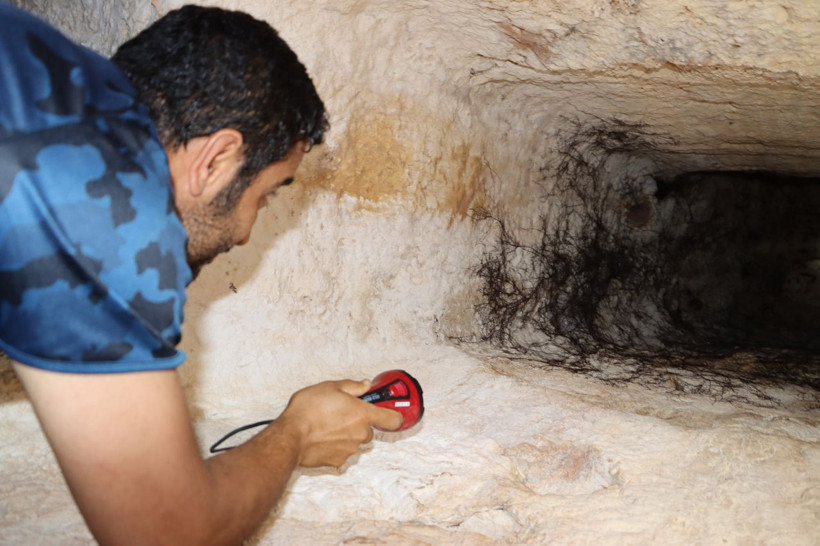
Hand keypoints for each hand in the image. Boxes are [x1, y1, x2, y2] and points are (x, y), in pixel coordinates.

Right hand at [276, 379, 403, 467]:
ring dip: (345, 435)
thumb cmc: (308, 410)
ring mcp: (350, 450)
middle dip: (358, 423)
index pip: (393, 420)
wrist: (290, 437)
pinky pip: (342, 452)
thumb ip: (353, 386)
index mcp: (363, 414)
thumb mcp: (330, 387)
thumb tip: (366, 385)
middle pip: (368, 430)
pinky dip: (335, 446)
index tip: (389, 413)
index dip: (394, 416)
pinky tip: (321, 438)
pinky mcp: (338, 461)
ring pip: (354, 441)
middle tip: (340, 414)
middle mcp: (360, 434)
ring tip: (326, 426)